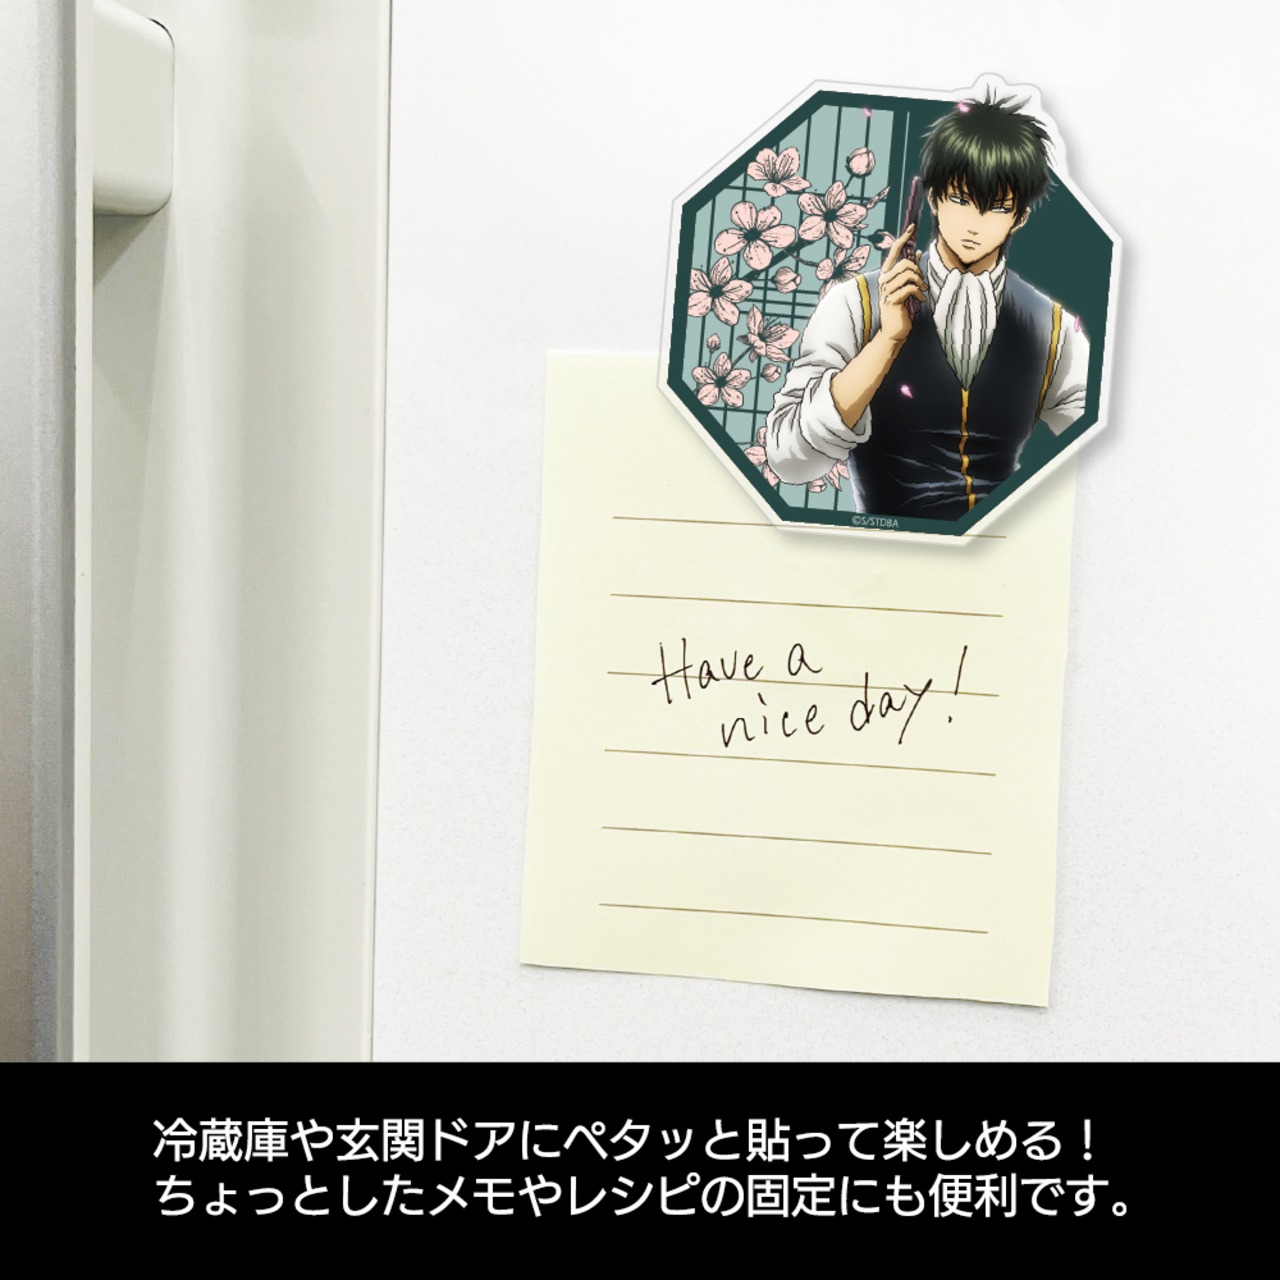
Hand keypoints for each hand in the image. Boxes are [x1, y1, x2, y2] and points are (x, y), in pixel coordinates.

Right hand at [877, 223, 924, 342]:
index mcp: (886, 274)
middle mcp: (884, 280)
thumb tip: (917, 252)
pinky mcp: (892, 300)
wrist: (894, 330)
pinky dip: (919, 293)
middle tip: (922, 282)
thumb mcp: (907, 286)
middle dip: (918, 272)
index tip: (912, 227)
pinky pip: (910, 288)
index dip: (903, 238)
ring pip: (908, 275)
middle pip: (905, 264)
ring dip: (919, 282)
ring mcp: (886, 291)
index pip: (894, 251)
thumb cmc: (901, 308)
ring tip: (922, 291)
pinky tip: (920, 299)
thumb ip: (910, 270)